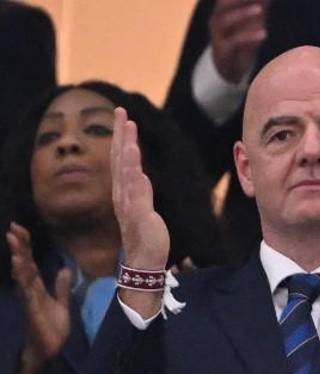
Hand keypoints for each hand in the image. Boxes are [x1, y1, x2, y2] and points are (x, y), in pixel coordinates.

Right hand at [7, 222, 70, 373]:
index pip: (31, 262)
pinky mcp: (30, 307)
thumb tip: (64, 269)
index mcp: (37, 287)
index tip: (20, 229)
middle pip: (23, 263)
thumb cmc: (52, 328)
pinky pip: (26, 289)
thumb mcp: (61, 304)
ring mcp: (28, 297)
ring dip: (19, 257)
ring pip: (22, 273)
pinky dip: (23, 277)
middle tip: (13, 227)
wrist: (49, 349)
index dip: (26, 246)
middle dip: (19, 246)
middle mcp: (30, 289)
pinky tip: (20, 265)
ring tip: (14, 240)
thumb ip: (61, 287)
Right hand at [110, 107, 168, 318]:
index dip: (121, 139)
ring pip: (125, 170)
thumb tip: (141, 177)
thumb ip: (142, 193)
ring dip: (126, 147)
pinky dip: (133, 172)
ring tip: (127, 126)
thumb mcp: (146, 210)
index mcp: (125, 193)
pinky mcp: (138, 213)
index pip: (121, 161)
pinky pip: (135, 189)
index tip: (124, 119)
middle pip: (119, 158)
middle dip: (120, 134)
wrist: (145, 262)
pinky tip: (133, 158)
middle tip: (120, 110)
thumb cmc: (147, 238)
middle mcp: (123, 195)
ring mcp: (129, 204)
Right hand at [208, 0, 267, 83]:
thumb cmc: (242, 39)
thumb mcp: (251, 22)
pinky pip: (235, 41)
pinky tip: (263, 33)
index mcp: (222, 9)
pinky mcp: (223, 50)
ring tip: (260, 9)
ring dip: (244, 13)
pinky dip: (249, 36)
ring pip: (227, 19)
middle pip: (223, 3)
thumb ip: (259, 6)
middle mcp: (216, 19)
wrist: (229, 67)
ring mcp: (217, 34)